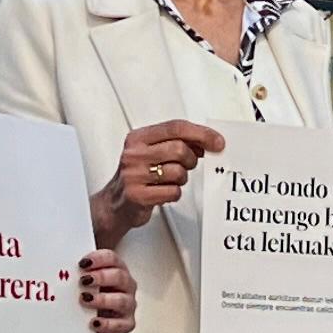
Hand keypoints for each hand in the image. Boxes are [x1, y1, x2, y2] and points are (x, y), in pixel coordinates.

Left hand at [76, 249, 138, 332]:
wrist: (89, 322)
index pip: (112, 258)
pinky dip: (108, 324)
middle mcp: (125, 286)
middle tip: (83, 280)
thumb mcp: (80, 282)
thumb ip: (75, 273)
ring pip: (122, 300)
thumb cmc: (86, 297)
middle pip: (119, 276)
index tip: (82, 263)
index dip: (98, 259)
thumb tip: (57, 267)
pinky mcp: (126, 324)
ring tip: (85, 300)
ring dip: (103, 300)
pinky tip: (94, 323)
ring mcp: (127, 305)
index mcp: (116, 270)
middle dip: (101, 277)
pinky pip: (121, 325)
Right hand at [92, 120, 225, 246]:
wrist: (115, 204)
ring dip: (181, 179)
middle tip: (187, 166)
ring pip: (178, 172)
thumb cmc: (138, 176)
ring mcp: (134, 175)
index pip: (176, 127)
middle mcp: (134, 154)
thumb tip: (207, 141)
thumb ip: (176, 143)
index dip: (201, 134)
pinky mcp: (138, 195)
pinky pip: (173, 192)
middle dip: (191, 160)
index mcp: (138, 138)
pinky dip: (174, 193)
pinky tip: (163, 192)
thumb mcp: (152, 152)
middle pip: (179, 149)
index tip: (217, 142)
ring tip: (170, 180)